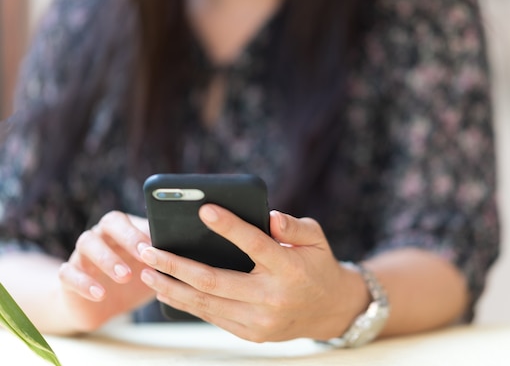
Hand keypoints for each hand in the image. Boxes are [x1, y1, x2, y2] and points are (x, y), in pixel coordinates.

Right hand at [58, 211, 155, 331]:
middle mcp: (102, 235)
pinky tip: (100, 294)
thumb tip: (190, 251)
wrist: (102, 305)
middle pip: (109, 223)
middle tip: (144, 256)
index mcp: (124, 229)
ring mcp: (82, 253)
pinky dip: (84, 282)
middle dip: (127, 237)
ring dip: (107, 258)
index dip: (140, 230)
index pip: (131, 218)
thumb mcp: (154, 268)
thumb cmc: (136, 278)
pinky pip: (69, 273)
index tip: (155, 247)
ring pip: (87, 243)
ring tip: (125, 276)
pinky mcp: (68, 275)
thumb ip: (166, 257)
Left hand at [139, 206, 369, 342]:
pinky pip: (212, 317)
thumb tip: (269, 217)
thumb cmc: (317, 264)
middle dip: (176, 265)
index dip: (229, 226)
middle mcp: (272, 298)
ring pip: (206, 304)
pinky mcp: (251, 334)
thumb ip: (294, 225)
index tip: (204, 209)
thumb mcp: (316, 238)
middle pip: (215, 280)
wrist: (330, 310)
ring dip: (171, 288)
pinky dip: (187, 303)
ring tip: (146, 271)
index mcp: (289, 269)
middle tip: (148, 249)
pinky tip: (167, 290)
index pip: (254, 244)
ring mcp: (259, 321)